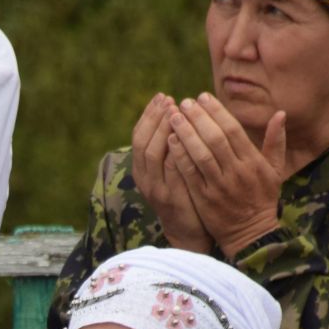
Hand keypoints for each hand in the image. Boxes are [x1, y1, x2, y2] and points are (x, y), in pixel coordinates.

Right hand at [132, 94, 214, 253]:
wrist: (189, 232)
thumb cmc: (186, 196)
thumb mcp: (174, 171)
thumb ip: (172, 149)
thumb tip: (178, 116)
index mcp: (143, 170)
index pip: (139, 136)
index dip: (149, 115)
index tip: (162, 96)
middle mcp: (144, 179)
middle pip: (142, 142)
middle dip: (154, 118)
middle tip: (168, 99)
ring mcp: (156, 189)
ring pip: (152, 154)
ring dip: (162, 131)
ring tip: (175, 111)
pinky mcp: (171, 198)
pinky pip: (169, 170)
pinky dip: (173, 151)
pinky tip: (181, 136)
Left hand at [166, 94, 285, 258]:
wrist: (251, 233)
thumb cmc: (262, 199)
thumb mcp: (275, 170)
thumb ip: (275, 141)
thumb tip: (280, 113)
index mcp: (253, 162)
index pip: (233, 131)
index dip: (217, 112)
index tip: (203, 97)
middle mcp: (237, 172)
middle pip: (215, 139)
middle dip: (199, 118)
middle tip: (185, 102)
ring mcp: (219, 186)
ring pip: (201, 155)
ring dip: (186, 133)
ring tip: (173, 116)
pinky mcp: (205, 199)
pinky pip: (190, 174)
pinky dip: (180, 157)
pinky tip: (170, 141)